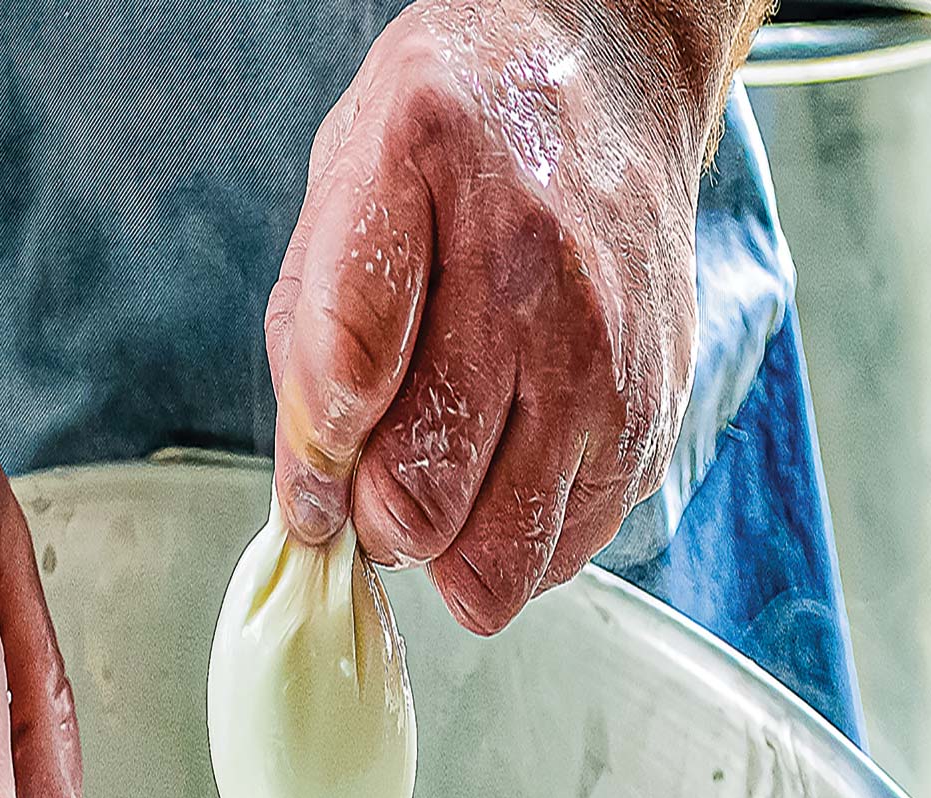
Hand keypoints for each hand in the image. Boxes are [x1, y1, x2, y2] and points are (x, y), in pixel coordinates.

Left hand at [267, 0, 708, 632]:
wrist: (617, 72)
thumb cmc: (462, 141)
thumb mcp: (346, 186)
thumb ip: (310, 341)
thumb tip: (312, 498)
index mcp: (430, 176)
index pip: (344, 374)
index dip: (312, 458)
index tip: (316, 471)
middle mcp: (536, 278)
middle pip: (421, 503)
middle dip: (375, 521)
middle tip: (378, 480)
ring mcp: (610, 358)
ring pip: (500, 557)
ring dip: (450, 549)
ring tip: (445, 479)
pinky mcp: (655, 415)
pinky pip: (564, 548)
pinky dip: (518, 539)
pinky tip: (506, 470)